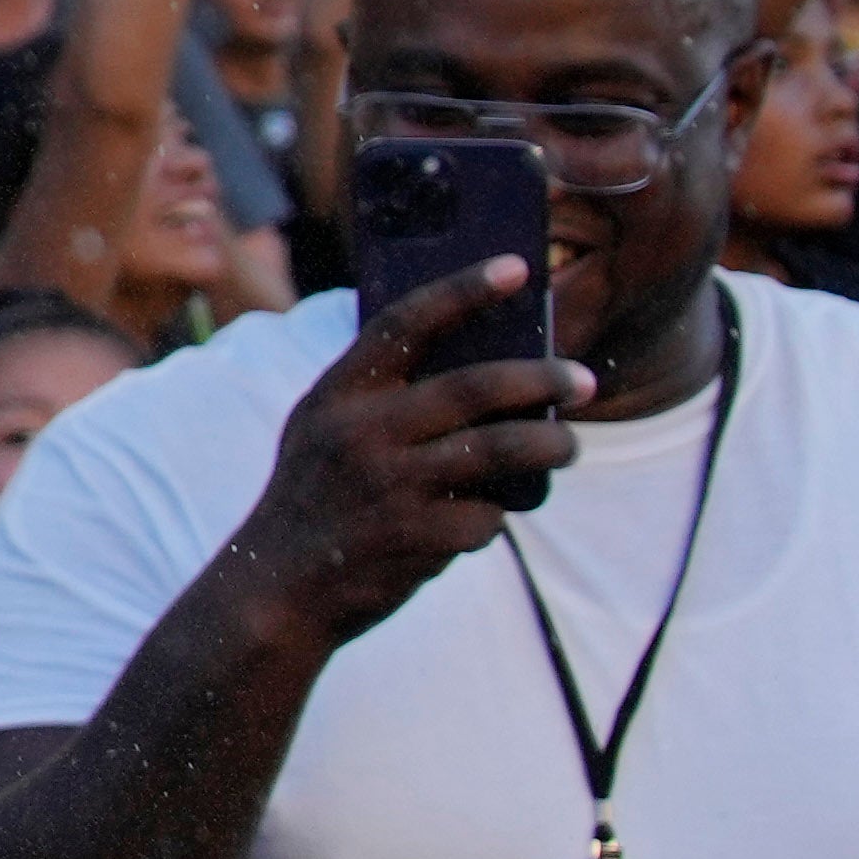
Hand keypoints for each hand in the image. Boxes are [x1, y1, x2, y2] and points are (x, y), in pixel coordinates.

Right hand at [223, 259, 590, 638]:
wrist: (275, 591)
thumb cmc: (314, 499)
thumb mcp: (321, 430)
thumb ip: (376, 396)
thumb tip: (479, 364)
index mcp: (338, 395)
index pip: (405, 323)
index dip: (462, 290)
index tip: (515, 267)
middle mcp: (362, 433)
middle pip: (476, 386)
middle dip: (542, 379)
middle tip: (582, 380)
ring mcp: (389, 487)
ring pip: (501, 451)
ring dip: (550, 447)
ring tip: (567, 447)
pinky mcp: (415, 539)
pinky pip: (486, 517)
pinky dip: (494, 517)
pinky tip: (480, 521)